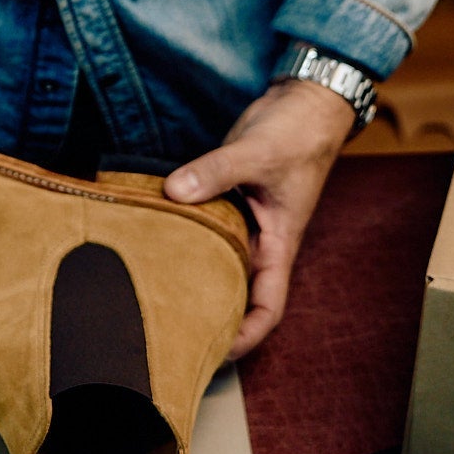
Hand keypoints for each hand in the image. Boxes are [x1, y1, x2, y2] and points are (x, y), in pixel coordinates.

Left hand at [163, 78, 355, 360]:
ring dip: (189, 277)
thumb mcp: (257, 153)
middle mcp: (260, 241)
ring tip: (149, 295)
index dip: (244, 337)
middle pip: (235, 294)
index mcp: (279, 244)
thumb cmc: (298, 133)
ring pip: (215, 262)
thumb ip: (216, 171)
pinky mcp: (225, 200)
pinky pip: (202, 228)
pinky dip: (180, 236)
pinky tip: (149, 241)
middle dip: (207, 317)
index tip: (213, 352)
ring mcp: (242, 222)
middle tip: (164, 332)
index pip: (266, 308)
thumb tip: (174, 191)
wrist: (304, 100)